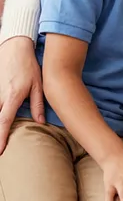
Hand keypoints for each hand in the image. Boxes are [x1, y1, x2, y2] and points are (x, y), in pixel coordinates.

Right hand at [0, 37, 44, 154]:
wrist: (15, 48)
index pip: (4, 121)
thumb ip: (39, 104)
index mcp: (13, 97)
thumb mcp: (38, 84)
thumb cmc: (29, 67)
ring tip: (2, 139)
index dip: (0, 138)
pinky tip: (0, 115)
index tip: (0, 151)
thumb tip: (41, 122)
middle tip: (1, 149)